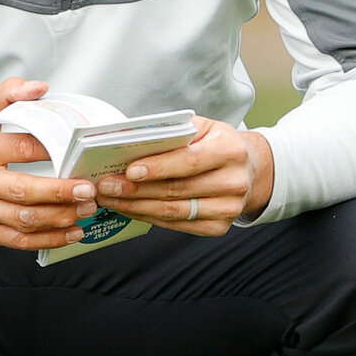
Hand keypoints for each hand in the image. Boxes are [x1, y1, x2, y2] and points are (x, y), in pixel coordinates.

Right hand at [0, 79, 101, 249]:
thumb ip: (9, 94)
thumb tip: (40, 88)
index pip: (20, 148)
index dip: (52, 151)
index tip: (77, 152)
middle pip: (24, 190)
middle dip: (60, 192)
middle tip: (87, 190)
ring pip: (25, 219)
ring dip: (61, 217)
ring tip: (86, 209)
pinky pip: (20, 240)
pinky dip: (49, 239)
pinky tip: (71, 232)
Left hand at [93, 118, 272, 235]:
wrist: (249, 169)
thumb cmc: (217, 144)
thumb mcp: (202, 127)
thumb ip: (172, 133)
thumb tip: (130, 142)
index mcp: (230, 150)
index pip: (189, 161)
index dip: (158, 168)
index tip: (129, 170)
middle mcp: (234, 182)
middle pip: (177, 189)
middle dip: (136, 189)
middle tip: (106, 186)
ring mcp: (228, 209)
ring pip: (174, 211)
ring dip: (136, 206)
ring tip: (110, 198)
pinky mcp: (219, 227)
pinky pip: (177, 224)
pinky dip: (149, 217)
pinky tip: (129, 208)